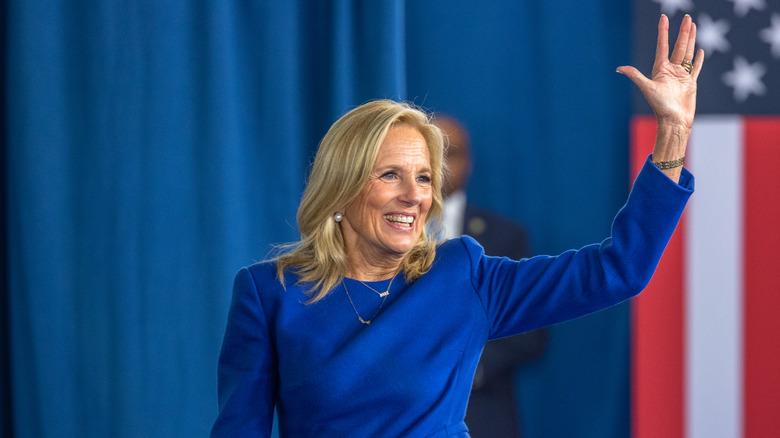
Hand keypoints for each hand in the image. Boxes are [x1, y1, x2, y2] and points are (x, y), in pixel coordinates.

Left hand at [617, 14, 703, 129]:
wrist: (674, 121)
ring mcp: (681, 76)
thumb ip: (635, 75)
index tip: (663, 18)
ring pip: (687, 53)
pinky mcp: (690, 83)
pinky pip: (695, 68)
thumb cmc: (660, 106)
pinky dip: (698, 59)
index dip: (663, 31)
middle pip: (678, 46)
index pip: (662, 45)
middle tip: (687, 17)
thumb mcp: (647, 88)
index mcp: (660, 69)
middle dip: (682, 31)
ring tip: (693, 26)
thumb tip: (618, 68)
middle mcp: (670, 70)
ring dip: (690, 40)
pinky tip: (700, 50)